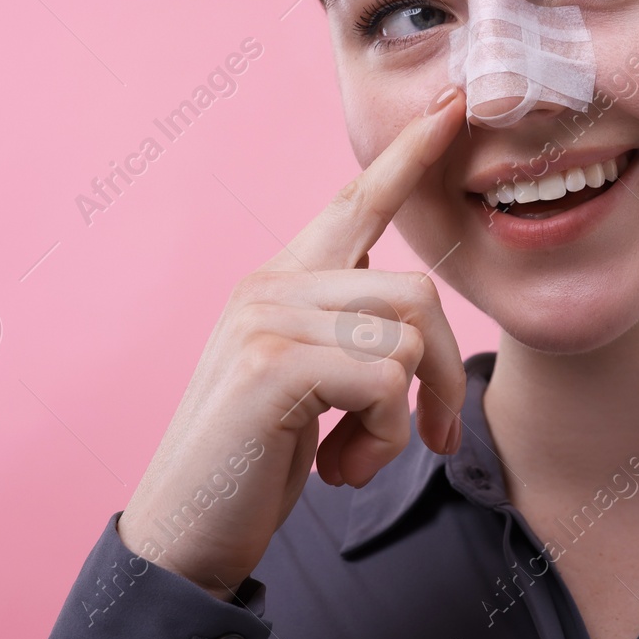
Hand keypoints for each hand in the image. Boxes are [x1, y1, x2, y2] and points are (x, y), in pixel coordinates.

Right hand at [117, 85, 469, 598]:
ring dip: (403, 417)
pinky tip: (338, 468)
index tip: (452, 107)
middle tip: (434, 435)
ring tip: (356, 453)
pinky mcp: (272, 364)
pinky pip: (386, 381)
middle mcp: (271, 286)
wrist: (186, 532)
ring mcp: (267, 319)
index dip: (408, 156)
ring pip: (409, 338)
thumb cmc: (256, 459)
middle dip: (446, 375)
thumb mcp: (306, 380)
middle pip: (419, 292)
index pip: (353, 203)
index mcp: (281, 283)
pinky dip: (383, 438)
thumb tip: (405, 304)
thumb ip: (342, 326)